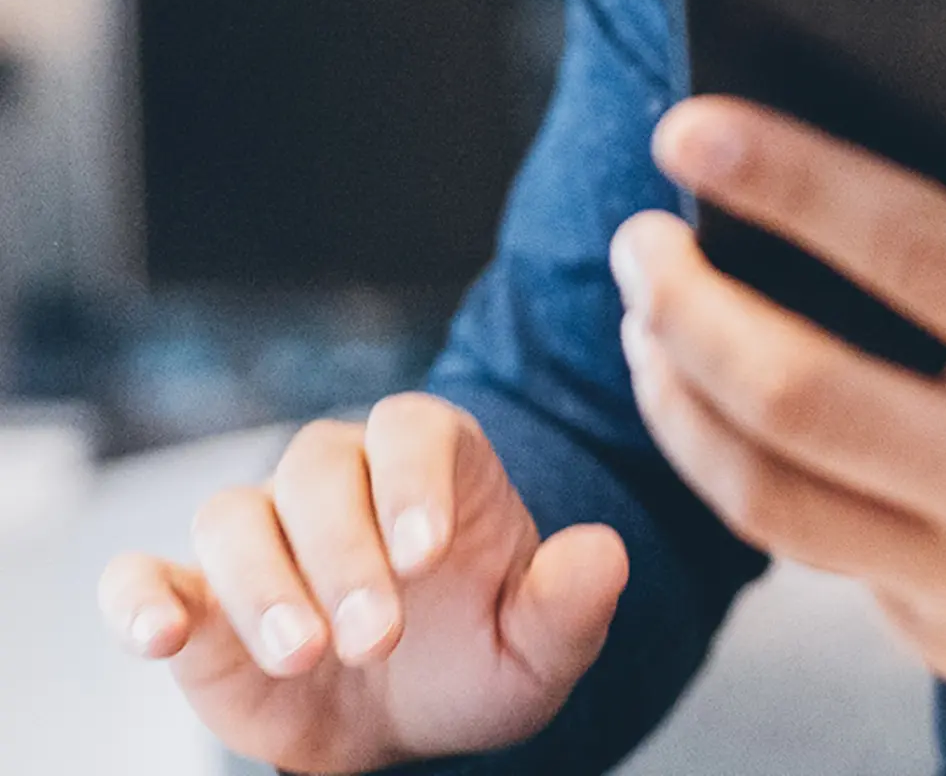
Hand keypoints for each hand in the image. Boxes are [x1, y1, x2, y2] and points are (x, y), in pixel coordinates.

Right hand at [97, 393, 627, 774]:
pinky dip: (139, 595)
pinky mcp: (196, 594)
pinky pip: (146, 573)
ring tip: (303, 653)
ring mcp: (263, 532)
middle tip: (376, 638)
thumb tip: (604, 554)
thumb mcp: (539, 647)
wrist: (407, 718)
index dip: (413, 478)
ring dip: (259, 583)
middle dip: (343, 552)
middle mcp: (341, 480)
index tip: (428, 552)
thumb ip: (570, 602)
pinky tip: (160, 632)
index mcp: (429, 466)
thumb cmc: (477, 658)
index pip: (412, 429)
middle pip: (317, 469)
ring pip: (232, 514)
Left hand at [610, 96, 945, 724]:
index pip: (918, 250)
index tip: (692, 129)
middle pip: (807, 391)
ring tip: (644, 326)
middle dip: (690, 306)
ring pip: (772, 495)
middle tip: (639, 244)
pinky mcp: (943, 633)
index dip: (792, 181)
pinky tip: (705, 409)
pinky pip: (807, 550)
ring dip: (676, 402)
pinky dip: (732, 472)